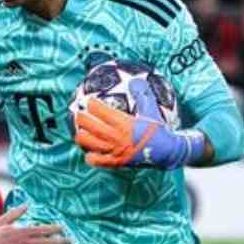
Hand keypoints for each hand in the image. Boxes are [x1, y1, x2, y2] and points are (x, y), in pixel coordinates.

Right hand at [0, 205, 68, 243]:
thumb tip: (26, 204)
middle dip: (60, 241)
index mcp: (22, 232)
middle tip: (71, 241)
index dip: (54, 229)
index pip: (42, 229)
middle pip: (47, 242)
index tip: (62, 228)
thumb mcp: (3, 220)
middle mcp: (25, 243)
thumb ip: (16, 213)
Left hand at [74, 99, 203, 168]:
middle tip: (78, 113)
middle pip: (89, 124)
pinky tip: (90, 152)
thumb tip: (136, 80)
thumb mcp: (151, 110)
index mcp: (123, 122)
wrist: (166, 152)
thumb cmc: (157, 130)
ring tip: (80, 130)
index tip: (90, 101)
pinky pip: (95, 160)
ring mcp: (113, 150)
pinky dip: (90, 156)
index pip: (100, 110)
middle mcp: (116, 136)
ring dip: (81, 135)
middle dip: (81, 117)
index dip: (92, 104)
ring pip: (88, 142)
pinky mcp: (114, 163)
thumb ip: (142, 94)